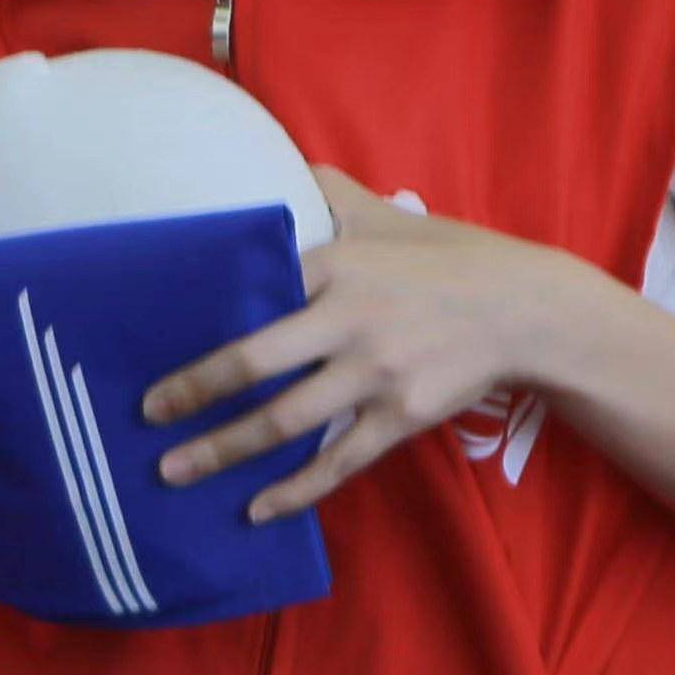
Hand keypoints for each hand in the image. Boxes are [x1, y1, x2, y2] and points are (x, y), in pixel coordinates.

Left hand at [144, 168, 577, 522]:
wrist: (528, 310)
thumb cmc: (450, 259)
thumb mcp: (389, 216)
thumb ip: (332, 195)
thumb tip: (281, 162)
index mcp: (337, 263)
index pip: (251, 288)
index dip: (199, 317)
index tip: (152, 337)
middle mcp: (350, 318)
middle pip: (253, 362)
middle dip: (192, 394)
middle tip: (145, 417)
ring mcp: (376, 373)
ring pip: (285, 421)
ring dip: (223, 451)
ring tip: (173, 473)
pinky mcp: (401, 417)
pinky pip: (336, 462)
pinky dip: (293, 491)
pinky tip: (255, 511)